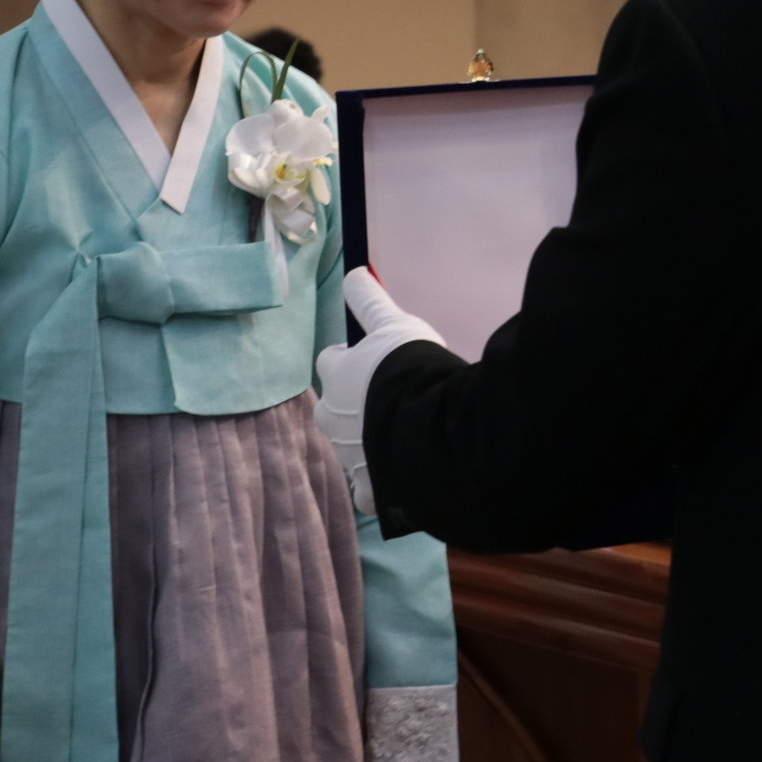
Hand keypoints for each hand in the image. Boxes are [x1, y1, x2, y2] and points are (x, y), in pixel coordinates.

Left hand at [315, 267, 445, 514]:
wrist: (429, 426)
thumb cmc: (408, 369)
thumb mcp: (394, 324)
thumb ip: (370, 300)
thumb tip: (353, 271)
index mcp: (334, 378)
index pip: (331, 362)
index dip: (351, 359)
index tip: (374, 360)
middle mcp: (332, 418)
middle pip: (335, 407)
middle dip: (355, 403)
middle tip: (390, 397)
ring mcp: (348, 455)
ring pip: (351, 446)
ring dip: (369, 439)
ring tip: (404, 431)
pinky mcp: (368, 487)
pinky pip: (367, 489)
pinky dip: (379, 483)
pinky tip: (401, 472)